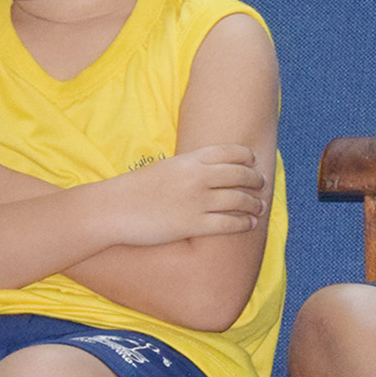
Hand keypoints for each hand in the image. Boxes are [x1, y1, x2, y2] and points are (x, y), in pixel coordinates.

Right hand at [110, 144, 267, 245]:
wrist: (113, 209)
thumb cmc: (136, 189)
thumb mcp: (165, 168)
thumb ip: (189, 167)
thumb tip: (207, 171)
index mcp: (190, 159)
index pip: (231, 151)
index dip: (247, 157)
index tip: (252, 162)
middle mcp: (198, 177)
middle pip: (240, 175)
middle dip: (255, 180)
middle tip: (261, 184)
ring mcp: (197, 201)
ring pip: (239, 200)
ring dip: (254, 203)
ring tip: (260, 206)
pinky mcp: (192, 225)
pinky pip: (228, 223)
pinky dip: (243, 223)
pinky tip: (249, 224)